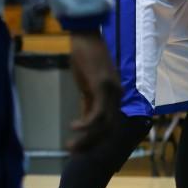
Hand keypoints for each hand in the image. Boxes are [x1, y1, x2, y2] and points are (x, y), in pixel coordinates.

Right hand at [67, 31, 121, 151]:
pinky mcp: (101, 86)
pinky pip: (97, 112)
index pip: (110, 123)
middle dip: (91, 143)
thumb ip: (90, 100)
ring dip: (87, 138)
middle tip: (74, 153)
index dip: (97, 138)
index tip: (82, 149)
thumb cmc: (85, 57)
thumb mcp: (88, 84)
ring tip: (71, 145)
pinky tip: (73, 126)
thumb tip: (86, 117)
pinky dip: (86, 124)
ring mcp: (111, 90)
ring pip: (103, 124)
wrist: (85, 35)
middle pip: (109, 128)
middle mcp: (117, 94)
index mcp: (114, 94)